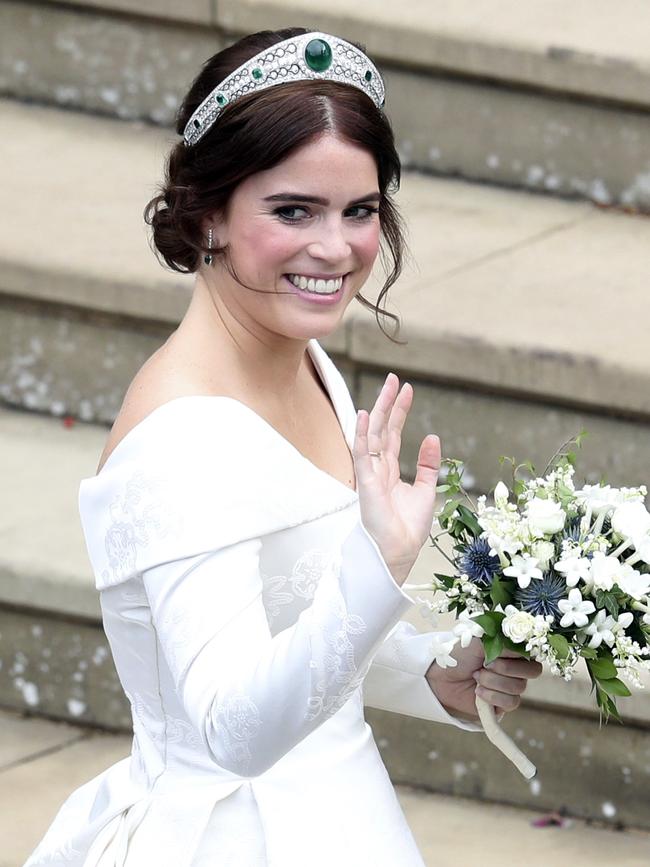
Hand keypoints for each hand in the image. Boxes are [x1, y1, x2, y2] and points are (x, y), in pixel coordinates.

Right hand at [353, 373, 440, 582]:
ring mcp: (370, 474)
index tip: (407, 389)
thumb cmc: (409, 527)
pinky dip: (361, 434)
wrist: (400, 551)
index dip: (400, 411)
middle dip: (388, 403)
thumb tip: (432, 437)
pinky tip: (364, 415)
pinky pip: (362, 454)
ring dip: (379, 410)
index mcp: (390, 470)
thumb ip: (427, 465)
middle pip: (382, 428)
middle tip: (394, 378)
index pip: (393, 434)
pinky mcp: (366, 483)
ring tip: (387, 387)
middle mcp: (378, 468)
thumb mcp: (426, 490)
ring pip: (373, 435)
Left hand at [426, 637, 542, 720]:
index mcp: (513, 649)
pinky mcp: (503, 704)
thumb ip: (503, 641)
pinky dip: (492, 696)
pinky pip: (510, 703)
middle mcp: (516, 668)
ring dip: (493, 682)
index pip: (532, 652)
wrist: (441, 676)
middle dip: (505, 669)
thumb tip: (519, 644)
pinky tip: (478, 691)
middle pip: (532, 672)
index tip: (496, 653)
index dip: (516, 654)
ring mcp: (510, 686)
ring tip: (476, 676)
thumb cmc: (459, 654)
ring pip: (519, 688)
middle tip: (485, 665)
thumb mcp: (479, 640)